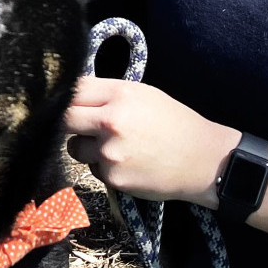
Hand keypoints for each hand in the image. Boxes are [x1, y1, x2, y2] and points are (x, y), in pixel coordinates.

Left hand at [63, 77, 241, 205]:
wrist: (203, 160)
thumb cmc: (174, 123)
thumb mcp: (144, 95)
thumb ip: (108, 94)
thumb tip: (73, 95)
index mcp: (119, 94)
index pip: (73, 90)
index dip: (67, 96)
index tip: (68, 102)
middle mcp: (110, 121)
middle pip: (64, 119)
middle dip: (68, 122)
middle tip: (80, 126)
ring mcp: (109, 152)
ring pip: (75, 147)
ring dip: (86, 148)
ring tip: (115, 147)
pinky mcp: (112, 177)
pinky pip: (93, 169)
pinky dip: (104, 167)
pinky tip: (128, 164)